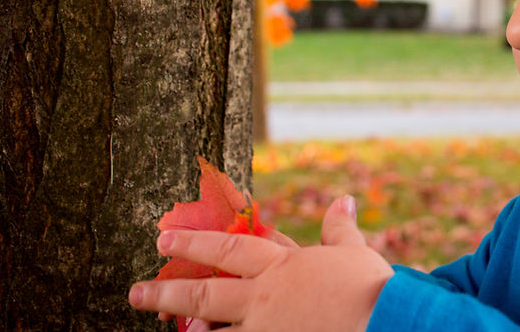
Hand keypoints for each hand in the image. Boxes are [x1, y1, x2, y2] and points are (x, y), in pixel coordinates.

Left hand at [129, 195, 394, 330]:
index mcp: (284, 266)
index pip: (233, 247)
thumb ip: (340, 230)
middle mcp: (265, 297)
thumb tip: (343, 200)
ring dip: (181, 320)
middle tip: (136, 287)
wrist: (383, 322)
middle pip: (208, 288)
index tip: (166, 234)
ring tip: (158, 318)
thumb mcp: (355, 253)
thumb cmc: (371, 288)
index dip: (199, 239)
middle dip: (169, 285)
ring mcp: (264, 330)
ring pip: (211, 325)